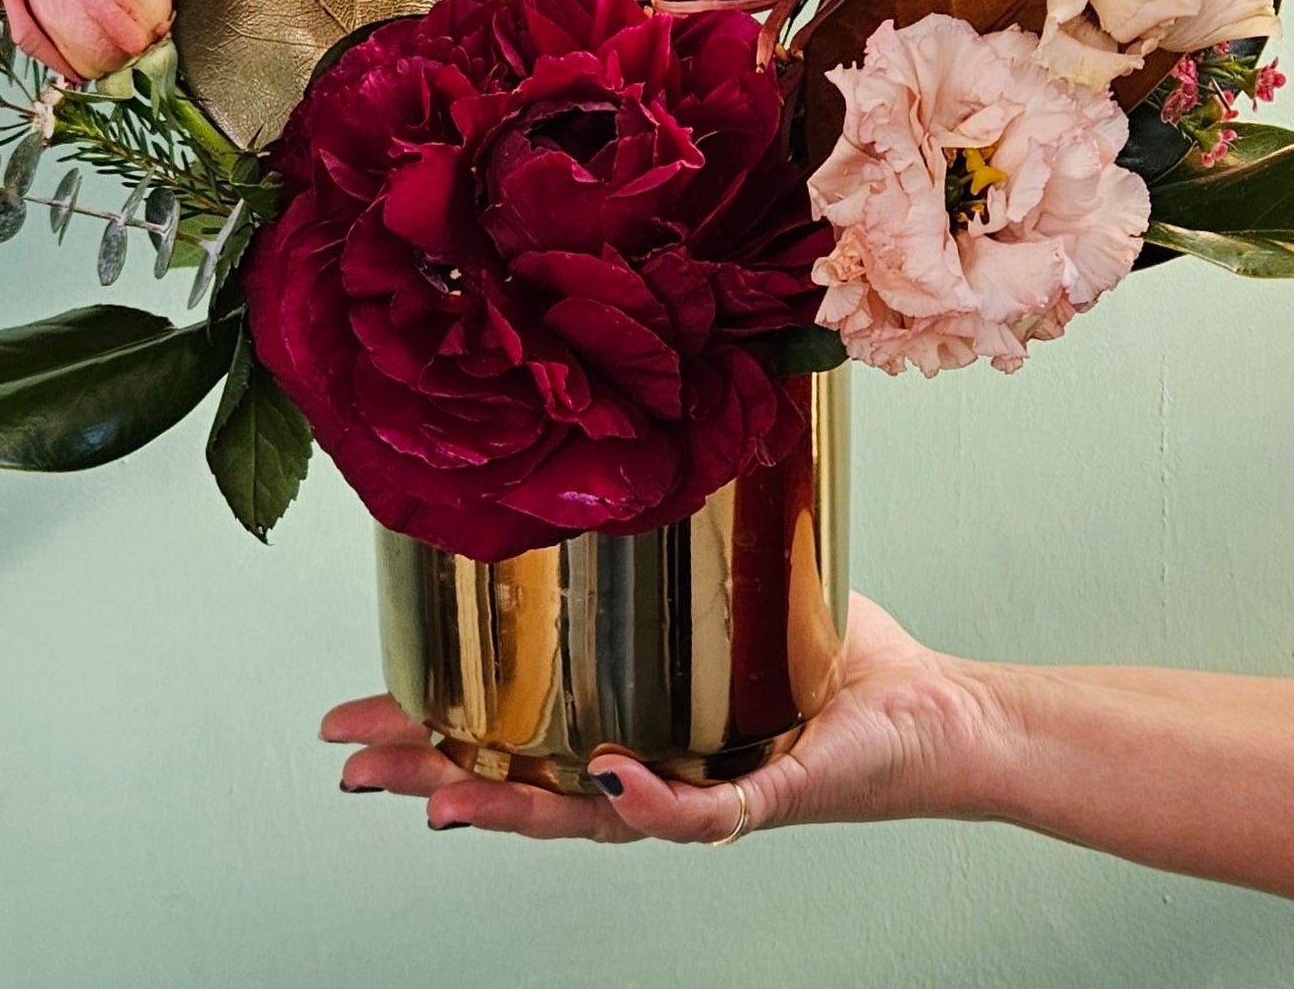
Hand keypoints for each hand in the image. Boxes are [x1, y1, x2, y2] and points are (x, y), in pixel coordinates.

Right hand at [320, 594, 1012, 842]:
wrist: (933, 713)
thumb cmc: (834, 664)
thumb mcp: (729, 598)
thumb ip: (669, 564)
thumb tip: (599, 475)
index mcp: (635, 729)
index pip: (518, 742)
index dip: (435, 736)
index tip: (360, 722)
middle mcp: (658, 773)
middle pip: (528, 791)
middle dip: (438, 777)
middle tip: (359, 767)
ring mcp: (706, 790)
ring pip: (593, 819)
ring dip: (516, 807)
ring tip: (443, 793)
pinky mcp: (769, 792)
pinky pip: (704, 810)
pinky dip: (656, 799)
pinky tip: (610, 776)